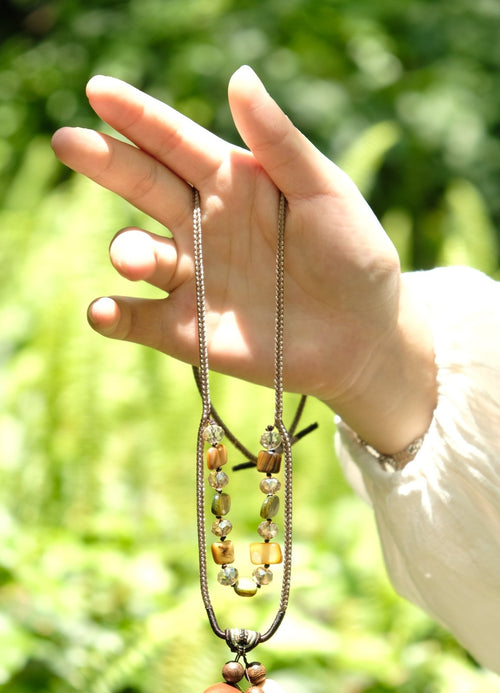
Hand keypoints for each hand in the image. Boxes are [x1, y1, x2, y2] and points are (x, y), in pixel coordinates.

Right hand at [51, 66, 435, 452]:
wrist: (364, 336)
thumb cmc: (353, 254)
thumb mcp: (326, 192)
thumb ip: (279, 143)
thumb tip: (239, 76)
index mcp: (232, 181)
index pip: (175, 142)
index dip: (137, 117)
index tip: (99, 91)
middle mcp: (202, 226)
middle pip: (143, 187)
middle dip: (105, 164)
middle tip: (68, 143)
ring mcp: (193, 279)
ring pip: (139, 255)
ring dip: (126, 251)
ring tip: (132, 257)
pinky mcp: (189, 331)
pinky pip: (140, 322)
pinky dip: (115, 318)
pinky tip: (102, 313)